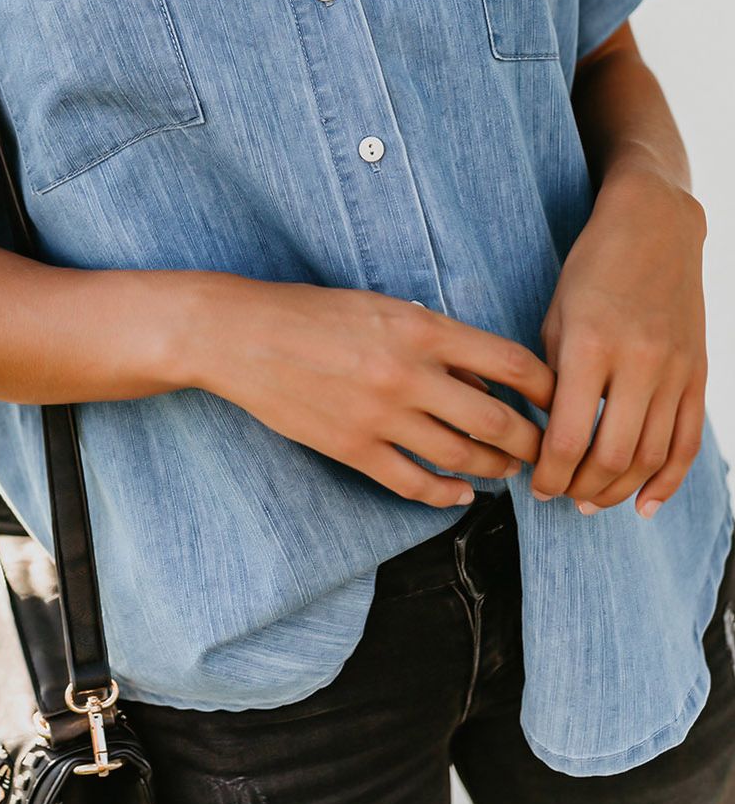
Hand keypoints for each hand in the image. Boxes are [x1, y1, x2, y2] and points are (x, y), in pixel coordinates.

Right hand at [187, 276, 554, 507]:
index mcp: (421, 328)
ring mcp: (381, 416)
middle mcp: (409, 373)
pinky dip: (446, 494)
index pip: (511, 363)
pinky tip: (460, 494)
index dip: (548, 388)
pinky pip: (414, 483)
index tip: (562, 401)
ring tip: (507, 471)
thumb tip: (487, 386)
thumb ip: (438, 343)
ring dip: (494, 469)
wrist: (242, 336)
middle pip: (498, 421)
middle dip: (532, 442)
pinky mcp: (352, 449)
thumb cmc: (315, 313)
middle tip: (546, 451)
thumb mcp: (384, 308)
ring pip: (462, 457)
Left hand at [531, 169, 707, 515]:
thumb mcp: (556, 316)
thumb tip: (547, 436)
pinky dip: (668, 481)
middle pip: (613, 457)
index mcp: (590, 347)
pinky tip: (645, 504)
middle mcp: (638, 362)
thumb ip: (553, 377)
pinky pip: (688, 442)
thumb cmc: (592, 268)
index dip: (550, 475)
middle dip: (582, 489)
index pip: (569, 437)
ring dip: (619, 490)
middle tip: (562, 497)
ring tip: (592, 501)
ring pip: (651, 457)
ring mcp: (675, 370)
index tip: (537, 485)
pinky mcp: (698, 374)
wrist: (655, 227)